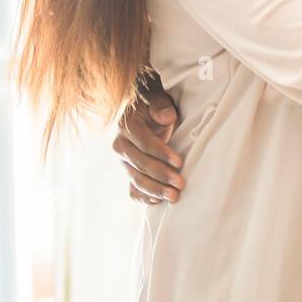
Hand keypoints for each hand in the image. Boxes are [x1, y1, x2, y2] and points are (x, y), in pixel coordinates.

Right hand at [112, 68, 184, 203]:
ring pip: (136, 179)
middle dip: (161, 175)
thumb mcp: (158, 100)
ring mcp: (123, 162)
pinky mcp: (129, 172)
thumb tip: (167, 117)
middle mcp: (120, 145)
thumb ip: (161, 106)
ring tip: (174, 197)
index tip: (178, 162)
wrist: (144, 114)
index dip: (161, 153)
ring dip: (155, 190)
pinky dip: (144, 197)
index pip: (143, 143)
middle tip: (181, 184)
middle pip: (140, 164)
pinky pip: (133, 189)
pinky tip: (159, 201)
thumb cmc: (155, 106)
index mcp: (127, 126)